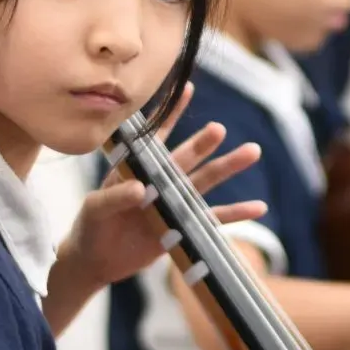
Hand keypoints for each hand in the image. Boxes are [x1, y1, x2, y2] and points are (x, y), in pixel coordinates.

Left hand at [59, 83, 264, 290]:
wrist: (95, 260)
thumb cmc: (91, 226)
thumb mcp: (95, 208)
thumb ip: (115, 197)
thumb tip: (141, 190)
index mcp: (138, 168)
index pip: (155, 136)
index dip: (171, 113)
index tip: (187, 89)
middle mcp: (160, 180)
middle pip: (187, 156)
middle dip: (203, 142)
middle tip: (218, 129)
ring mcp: (174, 202)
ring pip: (206, 181)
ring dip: (228, 167)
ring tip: (252, 151)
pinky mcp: (184, 227)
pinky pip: (213, 219)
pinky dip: (236, 214)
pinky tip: (259, 207)